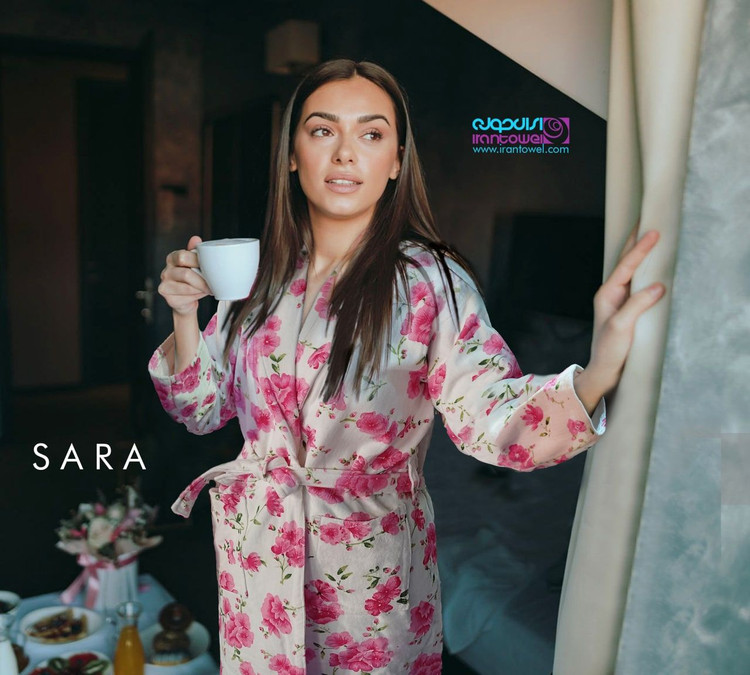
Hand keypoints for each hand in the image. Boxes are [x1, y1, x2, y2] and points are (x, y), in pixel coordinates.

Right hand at [158, 235, 210, 315]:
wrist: (186, 301)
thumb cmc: (193, 280)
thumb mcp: (196, 264)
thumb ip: (196, 252)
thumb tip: (196, 239)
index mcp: (172, 258)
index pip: (183, 256)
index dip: (198, 262)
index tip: (210, 267)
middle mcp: (166, 271)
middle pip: (186, 274)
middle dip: (202, 279)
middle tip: (212, 283)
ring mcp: (165, 285)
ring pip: (188, 287)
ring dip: (201, 289)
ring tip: (208, 289)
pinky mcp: (169, 298)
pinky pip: (187, 297)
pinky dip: (197, 296)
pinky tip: (199, 294)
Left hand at [577, 223, 666, 403]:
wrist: (604, 370)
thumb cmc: (609, 350)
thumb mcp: (623, 327)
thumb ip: (638, 305)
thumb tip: (658, 285)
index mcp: (607, 294)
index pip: (626, 266)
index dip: (640, 249)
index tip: (653, 232)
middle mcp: (612, 293)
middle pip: (625, 262)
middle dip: (635, 241)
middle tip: (646, 220)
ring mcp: (620, 300)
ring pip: (631, 270)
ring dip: (640, 253)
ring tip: (649, 235)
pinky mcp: (628, 309)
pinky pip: (638, 283)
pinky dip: (646, 271)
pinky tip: (653, 266)